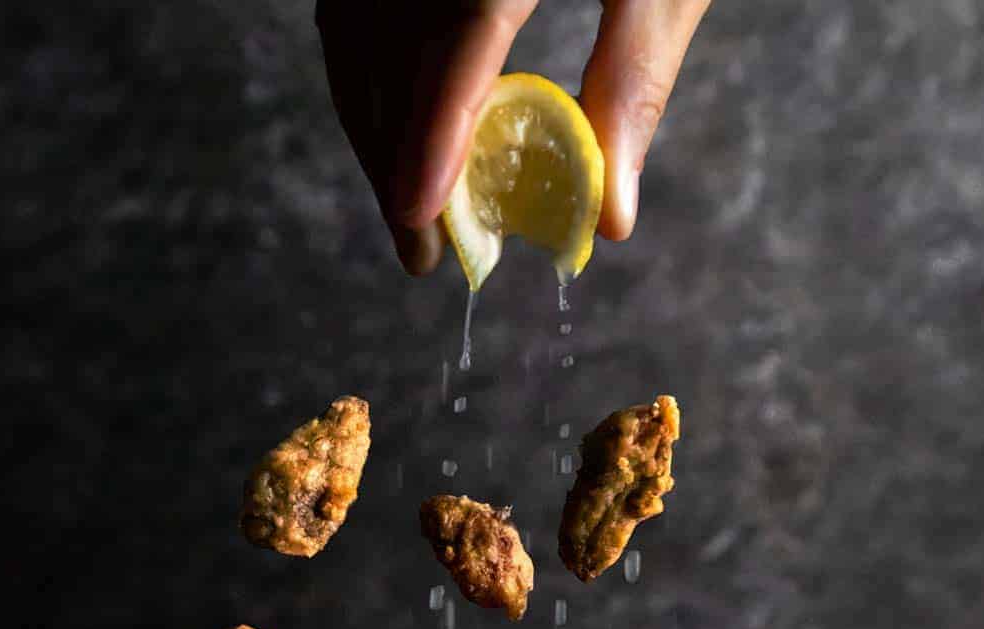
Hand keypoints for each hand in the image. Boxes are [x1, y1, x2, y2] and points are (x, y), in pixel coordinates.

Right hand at [316, 0, 713, 274]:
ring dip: (373, 124)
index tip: (418, 217)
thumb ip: (633, 84)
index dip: (431, 131)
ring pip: (354, 28)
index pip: (457, 34)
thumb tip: (609, 214)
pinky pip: (350, 3)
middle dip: (394, 154)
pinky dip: (366, 72)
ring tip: (410, 205)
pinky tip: (396, 128)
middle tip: (423, 248)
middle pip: (390, 43)